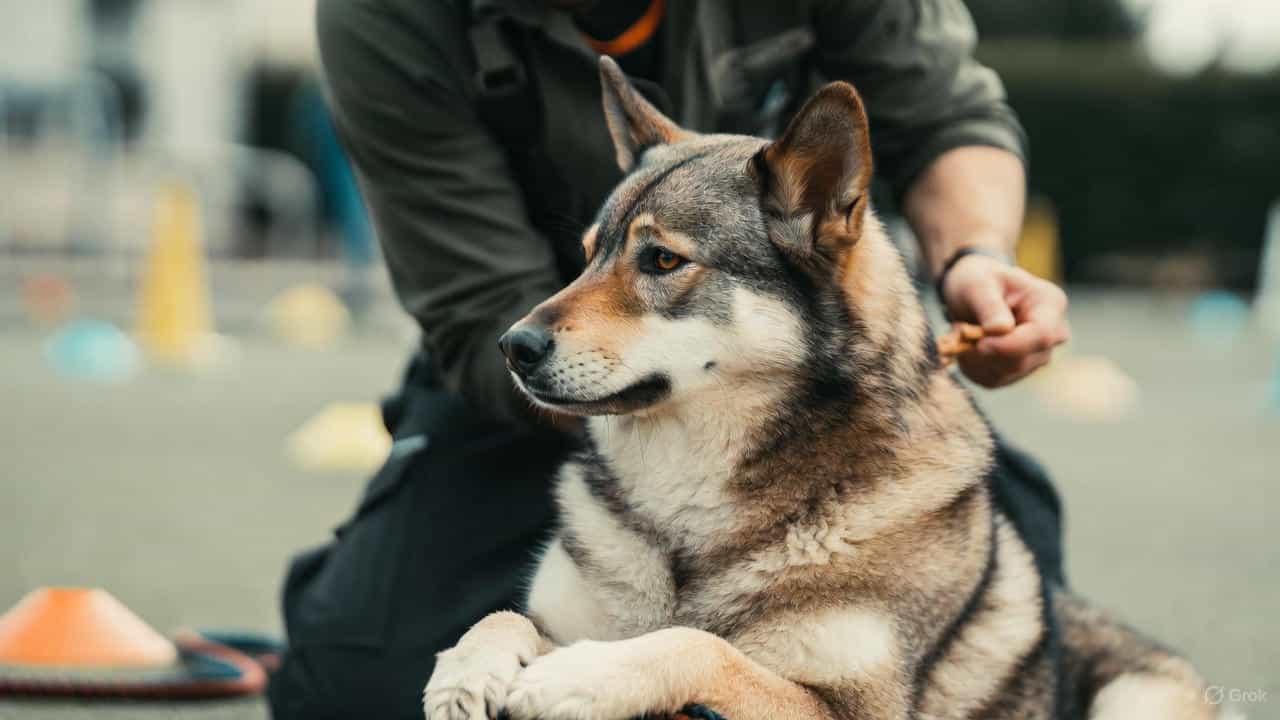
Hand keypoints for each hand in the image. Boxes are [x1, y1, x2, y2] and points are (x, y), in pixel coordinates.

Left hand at [940, 254, 1069, 387]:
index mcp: (1050, 304)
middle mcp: (1053, 334)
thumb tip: (1000, 330)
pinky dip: (972, 368)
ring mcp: (1038, 355)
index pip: (1042, 335)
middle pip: (1022, 360)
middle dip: (985, 353)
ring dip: (975, 359)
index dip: (1010, 346)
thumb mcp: (978, 283)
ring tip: (963, 333)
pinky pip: (993, 380)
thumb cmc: (979, 280)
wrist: (974, 291)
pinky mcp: (1019, 370)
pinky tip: (966, 347)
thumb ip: (989, 305)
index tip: (979, 344)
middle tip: (959, 330)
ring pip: (1005, 374)